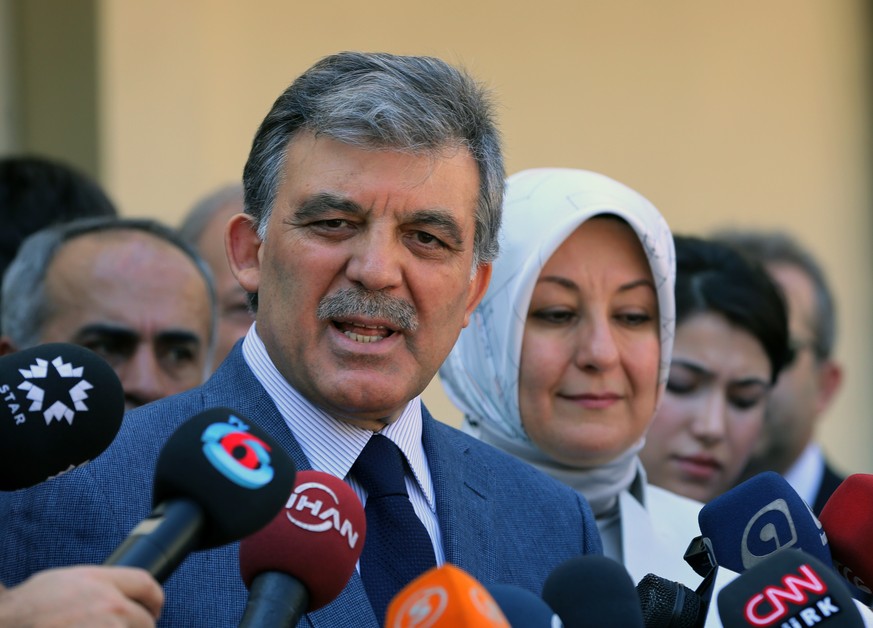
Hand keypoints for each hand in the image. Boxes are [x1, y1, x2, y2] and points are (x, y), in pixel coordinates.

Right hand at [0, 565, 163, 626]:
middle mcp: (109, 604)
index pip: (146, 584)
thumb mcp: (64, 581)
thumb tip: (113, 595)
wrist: (6, 623)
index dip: (155, 599)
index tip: (155, 608)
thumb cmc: (27, 608)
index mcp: (100, 581)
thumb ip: (95, 586)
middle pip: (146, 621)